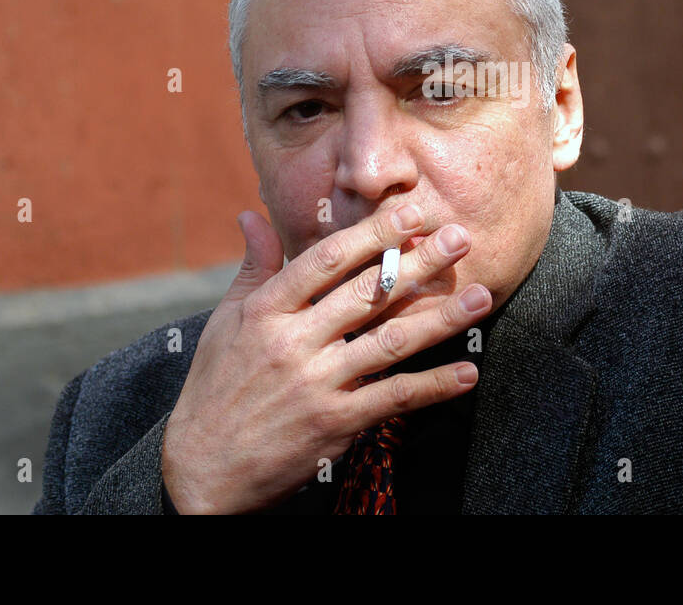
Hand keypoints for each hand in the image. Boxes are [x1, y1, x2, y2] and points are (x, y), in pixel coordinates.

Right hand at [161, 202, 489, 513]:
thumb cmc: (214, 389)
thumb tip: (253, 214)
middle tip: (462, 237)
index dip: (373, 233)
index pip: (327, 261)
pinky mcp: (334, 424)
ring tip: (481, 296)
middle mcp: (293, 342)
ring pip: (388, 343)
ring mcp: (315, 384)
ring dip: (440, 319)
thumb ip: (252, 267)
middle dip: (419, 263)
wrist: (201, 470)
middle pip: (367, 293)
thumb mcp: (225, 323)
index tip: (412, 212)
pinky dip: (433, 387)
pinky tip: (466, 372)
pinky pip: (392, 399)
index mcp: (266, 311)